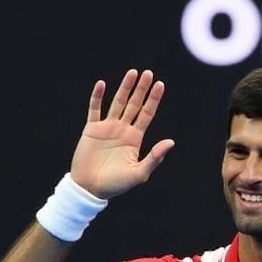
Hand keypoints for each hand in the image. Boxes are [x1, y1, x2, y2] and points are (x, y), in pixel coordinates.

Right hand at [70, 69, 175, 198]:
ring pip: (117, 103)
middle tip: (148, 73)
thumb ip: (154, 157)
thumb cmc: (116, 184)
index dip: (153, 100)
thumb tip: (171, 142)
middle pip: (134, 104)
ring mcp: (107, 128)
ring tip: (132, 73)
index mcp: (135, 138)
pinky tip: (102, 84)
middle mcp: (122, 130)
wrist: (90, 188)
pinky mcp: (92, 130)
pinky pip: (95, 110)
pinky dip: (97, 97)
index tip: (160, 84)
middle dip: (141, 89)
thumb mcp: (139, 173)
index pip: (147, 114)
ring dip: (124, 88)